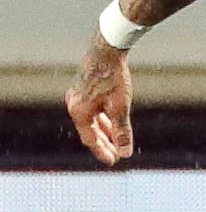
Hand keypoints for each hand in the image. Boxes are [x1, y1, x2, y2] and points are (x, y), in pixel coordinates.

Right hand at [67, 39, 131, 165]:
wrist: (106, 50)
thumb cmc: (113, 79)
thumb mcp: (120, 107)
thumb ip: (122, 131)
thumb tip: (125, 152)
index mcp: (79, 113)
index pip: (90, 140)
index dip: (103, 151)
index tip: (114, 161)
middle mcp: (74, 105)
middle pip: (90, 131)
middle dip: (104, 144)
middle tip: (116, 155)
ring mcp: (77, 96)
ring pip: (91, 120)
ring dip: (104, 131)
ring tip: (116, 142)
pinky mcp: (83, 89)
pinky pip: (92, 110)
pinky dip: (102, 118)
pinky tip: (110, 121)